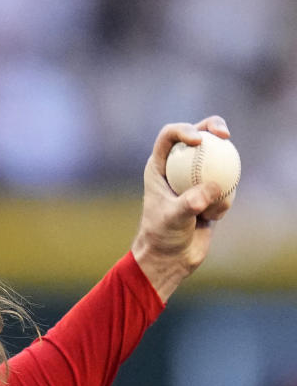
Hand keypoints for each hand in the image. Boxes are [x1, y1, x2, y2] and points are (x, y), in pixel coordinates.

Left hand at [132, 116, 235, 301]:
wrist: (170, 257)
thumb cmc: (162, 237)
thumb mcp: (172, 219)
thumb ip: (190, 203)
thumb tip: (214, 188)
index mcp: (159, 167)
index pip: (169, 136)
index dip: (184, 129)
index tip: (199, 139)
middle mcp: (177, 168)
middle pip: (199, 136)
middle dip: (213, 128)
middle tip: (225, 135)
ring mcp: (196, 179)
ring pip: (218, 160)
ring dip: (220, 181)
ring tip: (207, 209)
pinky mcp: (211, 192)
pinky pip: (227, 186)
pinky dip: (224, 201)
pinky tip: (212, 217)